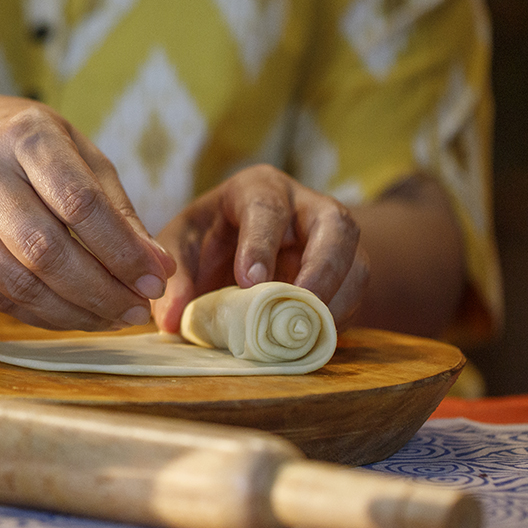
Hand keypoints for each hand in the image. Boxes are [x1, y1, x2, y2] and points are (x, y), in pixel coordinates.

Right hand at [0, 98, 175, 330]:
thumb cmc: (33, 155)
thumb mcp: (81, 158)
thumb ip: (119, 212)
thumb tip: (160, 268)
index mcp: (25, 137)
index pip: (78, 202)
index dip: (121, 250)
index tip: (155, 281)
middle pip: (45, 250)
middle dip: (100, 291)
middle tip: (137, 310)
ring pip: (20, 284)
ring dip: (76, 312)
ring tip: (114, 318)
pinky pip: (0, 300)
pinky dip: (45, 317)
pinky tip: (78, 316)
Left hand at [152, 165, 368, 332]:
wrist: (234, 253)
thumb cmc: (206, 241)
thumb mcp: (180, 248)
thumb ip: (174, 278)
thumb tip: (170, 321)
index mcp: (259, 190)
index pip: (267, 208)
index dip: (261, 244)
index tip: (250, 281)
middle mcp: (305, 208)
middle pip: (336, 225)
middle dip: (322, 269)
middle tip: (298, 306)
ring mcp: (333, 241)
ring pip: (356, 262)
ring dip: (335, 300)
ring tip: (302, 331)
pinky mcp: (345, 274)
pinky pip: (354, 296)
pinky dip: (334, 320)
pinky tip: (308, 337)